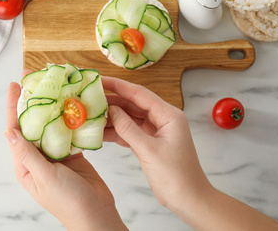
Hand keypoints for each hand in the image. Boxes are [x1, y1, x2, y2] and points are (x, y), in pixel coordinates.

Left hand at [5, 71, 126, 230]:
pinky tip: (72, 105)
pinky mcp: (73, 153)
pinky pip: (68, 132)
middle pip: (33, 124)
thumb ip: (28, 154)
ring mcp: (56, 154)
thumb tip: (9, 131)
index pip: (16, 130)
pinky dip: (70, 119)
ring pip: (51, 125)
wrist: (96, 213)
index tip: (14, 86)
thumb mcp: (44, 177)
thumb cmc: (68, 201)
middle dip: (32, 102)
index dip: (13, 107)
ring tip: (54, 87)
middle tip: (35, 80)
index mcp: (26, 164)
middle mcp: (38, 157)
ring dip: (52, 107)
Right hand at [102, 76, 211, 209]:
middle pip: (133, 103)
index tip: (99, 79)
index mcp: (169, 115)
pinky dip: (116, 131)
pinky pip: (129, 132)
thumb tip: (111, 110)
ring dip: (111, 117)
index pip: (139, 94)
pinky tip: (100, 131)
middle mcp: (162, 119)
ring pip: (129, 118)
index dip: (118, 85)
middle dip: (112, 100)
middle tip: (90, 97)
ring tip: (90, 113)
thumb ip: (128, 128)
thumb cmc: (176, 175)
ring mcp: (155, 131)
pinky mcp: (149, 142)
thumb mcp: (149, 150)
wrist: (187, 198)